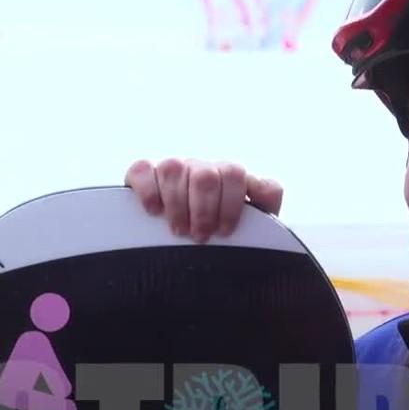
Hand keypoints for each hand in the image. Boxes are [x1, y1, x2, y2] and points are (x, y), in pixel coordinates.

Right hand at [124, 158, 283, 242]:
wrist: (186, 241)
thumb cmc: (222, 232)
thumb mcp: (251, 221)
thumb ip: (265, 200)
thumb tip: (265, 187)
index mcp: (228, 175)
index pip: (234, 174)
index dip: (230, 205)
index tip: (225, 232)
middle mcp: (201, 168)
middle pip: (205, 175)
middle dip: (203, 211)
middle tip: (200, 236)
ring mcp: (173, 168)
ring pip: (174, 169)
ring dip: (177, 205)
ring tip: (179, 231)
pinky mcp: (143, 173)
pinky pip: (143, 170)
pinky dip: (148, 190)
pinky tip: (154, 211)